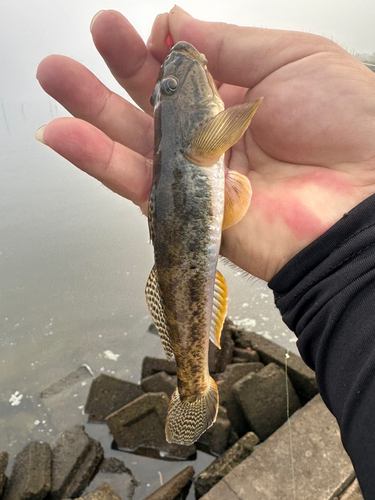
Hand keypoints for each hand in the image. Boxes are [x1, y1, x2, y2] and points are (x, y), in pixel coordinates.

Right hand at [36, 7, 374, 280]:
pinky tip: (64, 134)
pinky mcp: (184, 209)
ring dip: (92, 110)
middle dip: (119, 67)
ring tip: (58, 77)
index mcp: (241, 98)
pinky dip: (96, 159)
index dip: (164, 47)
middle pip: (154, 101)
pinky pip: (133, 182)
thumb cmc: (346, 129)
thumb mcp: (294, 58)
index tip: (151, 29)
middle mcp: (214, 137)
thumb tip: (177, 24)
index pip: (187, 70)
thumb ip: (230, 44)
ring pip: (133, 141)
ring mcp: (196, 174)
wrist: (358, 205)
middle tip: (94, 35)